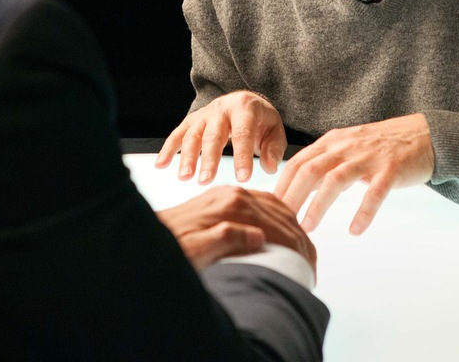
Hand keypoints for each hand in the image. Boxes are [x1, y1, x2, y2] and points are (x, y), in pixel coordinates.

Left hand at [155, 186, 316, 271]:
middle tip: (312, 263)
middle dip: (300, 238)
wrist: (146, 235)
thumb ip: (227, 239)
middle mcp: (233, 194)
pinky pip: (261, 202)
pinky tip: (282, 231)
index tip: (308, 266)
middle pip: (280, 213)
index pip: (277, 224)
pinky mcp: (224, 197)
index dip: (296, 246)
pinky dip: (278, 216)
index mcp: (231, 205)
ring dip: (291, 227)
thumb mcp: (197, 250)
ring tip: (303, 250)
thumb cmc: (170, 248)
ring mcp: (229, 193)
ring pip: (274, 205)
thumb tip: (258, 237)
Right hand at [156, 91, 285, 183]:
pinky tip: (161, 165)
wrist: (243, 101)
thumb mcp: (274, 129)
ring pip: (193, 135)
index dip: (242, 156)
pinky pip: (177, 134)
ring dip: (187, 157)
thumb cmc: (260, 121)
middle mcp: (221, 108)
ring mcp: (204, 114)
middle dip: (209, 160)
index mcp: (244, 108)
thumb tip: (269, 167)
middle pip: (213, 135)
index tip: (242, 179)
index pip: (243, 133)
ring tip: (185, 177)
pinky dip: (168, 149)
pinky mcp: (192, 120)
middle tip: (205, 181)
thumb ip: (273, 149)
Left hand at [274, 113, 434, 234]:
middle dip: (291, 196)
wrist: (423, 134)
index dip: (281, 185)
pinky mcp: (392, 168)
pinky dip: (363, 212)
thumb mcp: (347, 148)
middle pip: (310, 170)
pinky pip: (375, 192)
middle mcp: (346, 146)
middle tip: (279, 221)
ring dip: (318, 205)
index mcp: (332, 142)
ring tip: (307, 227)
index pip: (298, 162)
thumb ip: (324, 164)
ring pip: (336, 179)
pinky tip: (355, 230)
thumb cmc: (380, 146)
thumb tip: (296, 188)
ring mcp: (369, 156)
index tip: (267, 206)